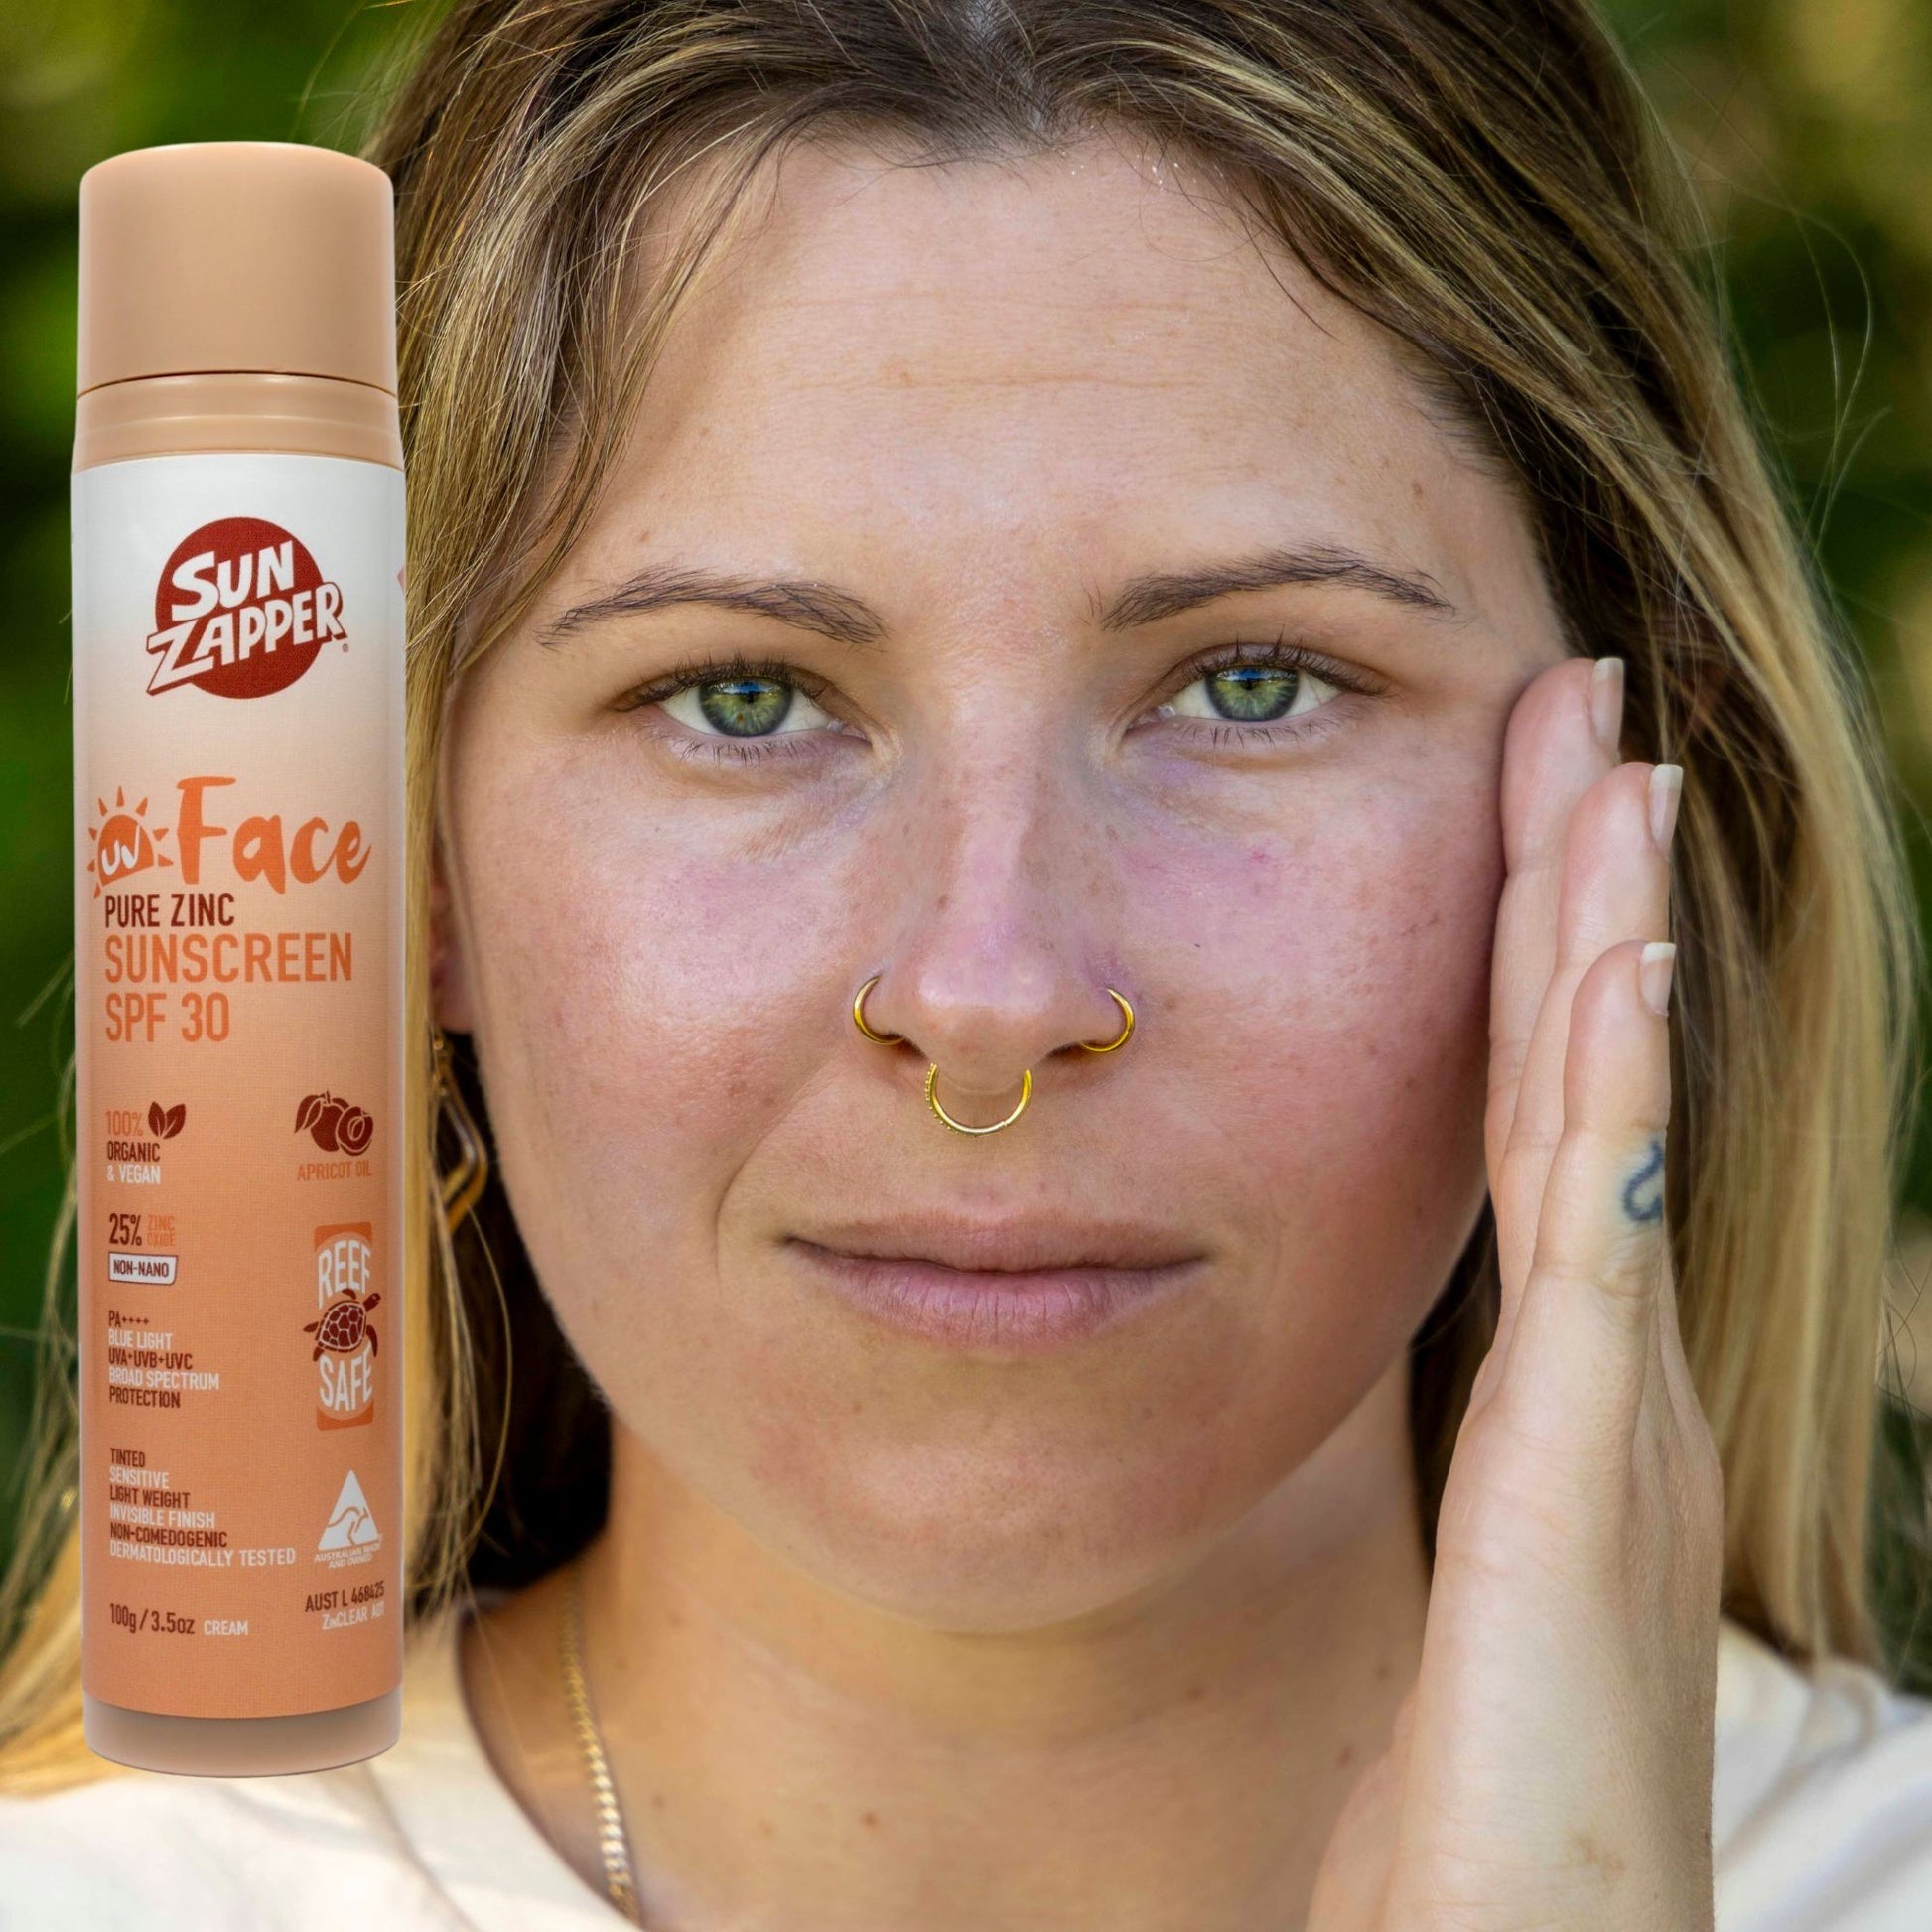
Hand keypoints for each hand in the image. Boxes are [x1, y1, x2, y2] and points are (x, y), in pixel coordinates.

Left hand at [1306, 655, 1724, 1931]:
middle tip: (1585, 721)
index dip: (1539, 969)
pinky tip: (1612, 956)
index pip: (1541, 1131)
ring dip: (1602, 935)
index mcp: (1561, 1405)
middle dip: (1581, 893)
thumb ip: (1418, 1492)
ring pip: (1601, 1118)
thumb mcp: (1445, 1609)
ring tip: (1608, 771)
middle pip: (1585, 1084)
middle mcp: (1608, 1383)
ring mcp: (1615, 1417)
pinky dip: (1611, 1085)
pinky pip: (1594, 1235)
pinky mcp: (1591, 1473)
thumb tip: (1319, 1392)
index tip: (1528, 817)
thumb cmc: (1465, 1831)